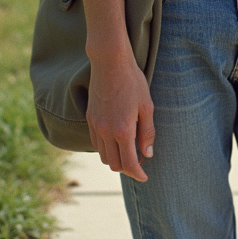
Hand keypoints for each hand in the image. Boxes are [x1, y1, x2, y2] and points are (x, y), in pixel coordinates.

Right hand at [87, 49, 154, 181]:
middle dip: (127, 168)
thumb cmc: (132, 81)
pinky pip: (96, 143)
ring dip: (115, 159)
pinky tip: (115, 140)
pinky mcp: (89, 117)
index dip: (138, 174)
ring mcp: (96, 125)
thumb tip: (147, 154)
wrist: (110, 61)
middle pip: (114, 164)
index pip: (129, 164)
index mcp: (123, 131)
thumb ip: (147, 132)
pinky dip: (105, 148)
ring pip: (103, 155)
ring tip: (128, 152)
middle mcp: (106, 132)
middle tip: (139, 162)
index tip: (145, 176)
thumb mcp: (146, 106)